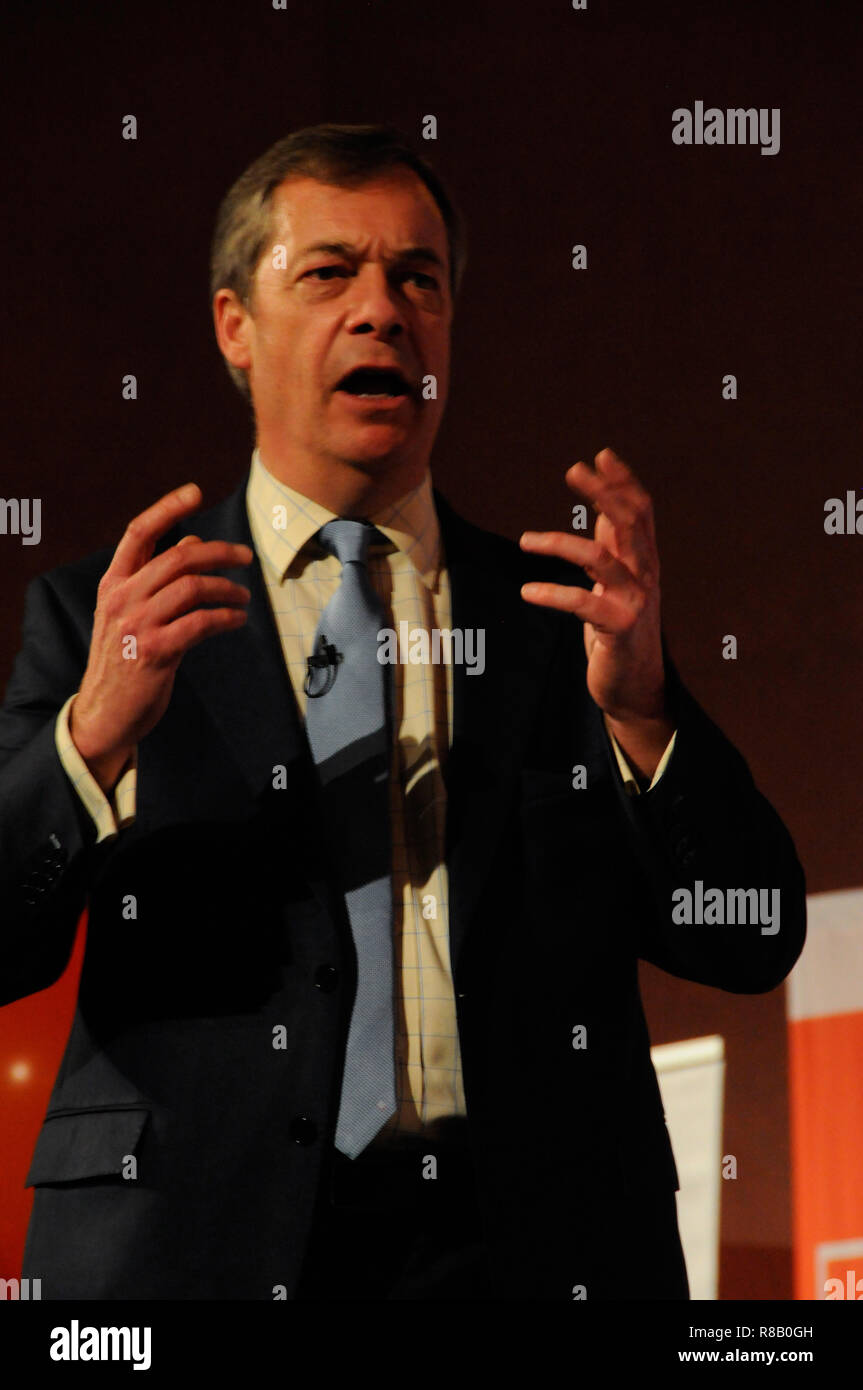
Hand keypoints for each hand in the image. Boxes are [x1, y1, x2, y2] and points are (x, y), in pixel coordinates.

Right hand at [70, 483, 252, 792]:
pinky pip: (201, 623)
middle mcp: (122, 598)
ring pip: (193, 587)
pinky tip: (238, 620)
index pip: (138, 532)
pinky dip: (227, 617)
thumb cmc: (124, 659)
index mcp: (113, 583)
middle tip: (246, 557)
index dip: (167, 508)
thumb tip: (193, 543)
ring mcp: (138, 625)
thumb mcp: (131, 613)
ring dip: (228, 589)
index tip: (196, 492)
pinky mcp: (157, 652)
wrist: (105, 712)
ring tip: (244, 597)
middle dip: (220, 552)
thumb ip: (158, 579)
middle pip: (179, 557)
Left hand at [519, 448, 672, 776]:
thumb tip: (602, 509)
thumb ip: (613, 547)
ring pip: (601, 558)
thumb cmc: (619, 630)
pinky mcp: (619, 629)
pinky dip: (552, 594)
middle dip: (602, 493)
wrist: (634, 685)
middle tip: (573, 469)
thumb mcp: (615, 583)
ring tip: (525, 541)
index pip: (641, 511)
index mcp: (644, 561)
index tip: (600, 455)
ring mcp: (635, 602)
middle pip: (630, 522)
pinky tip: (526, 592)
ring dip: (560, 543)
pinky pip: (583, 604)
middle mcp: (646, 576)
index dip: (623, 482)